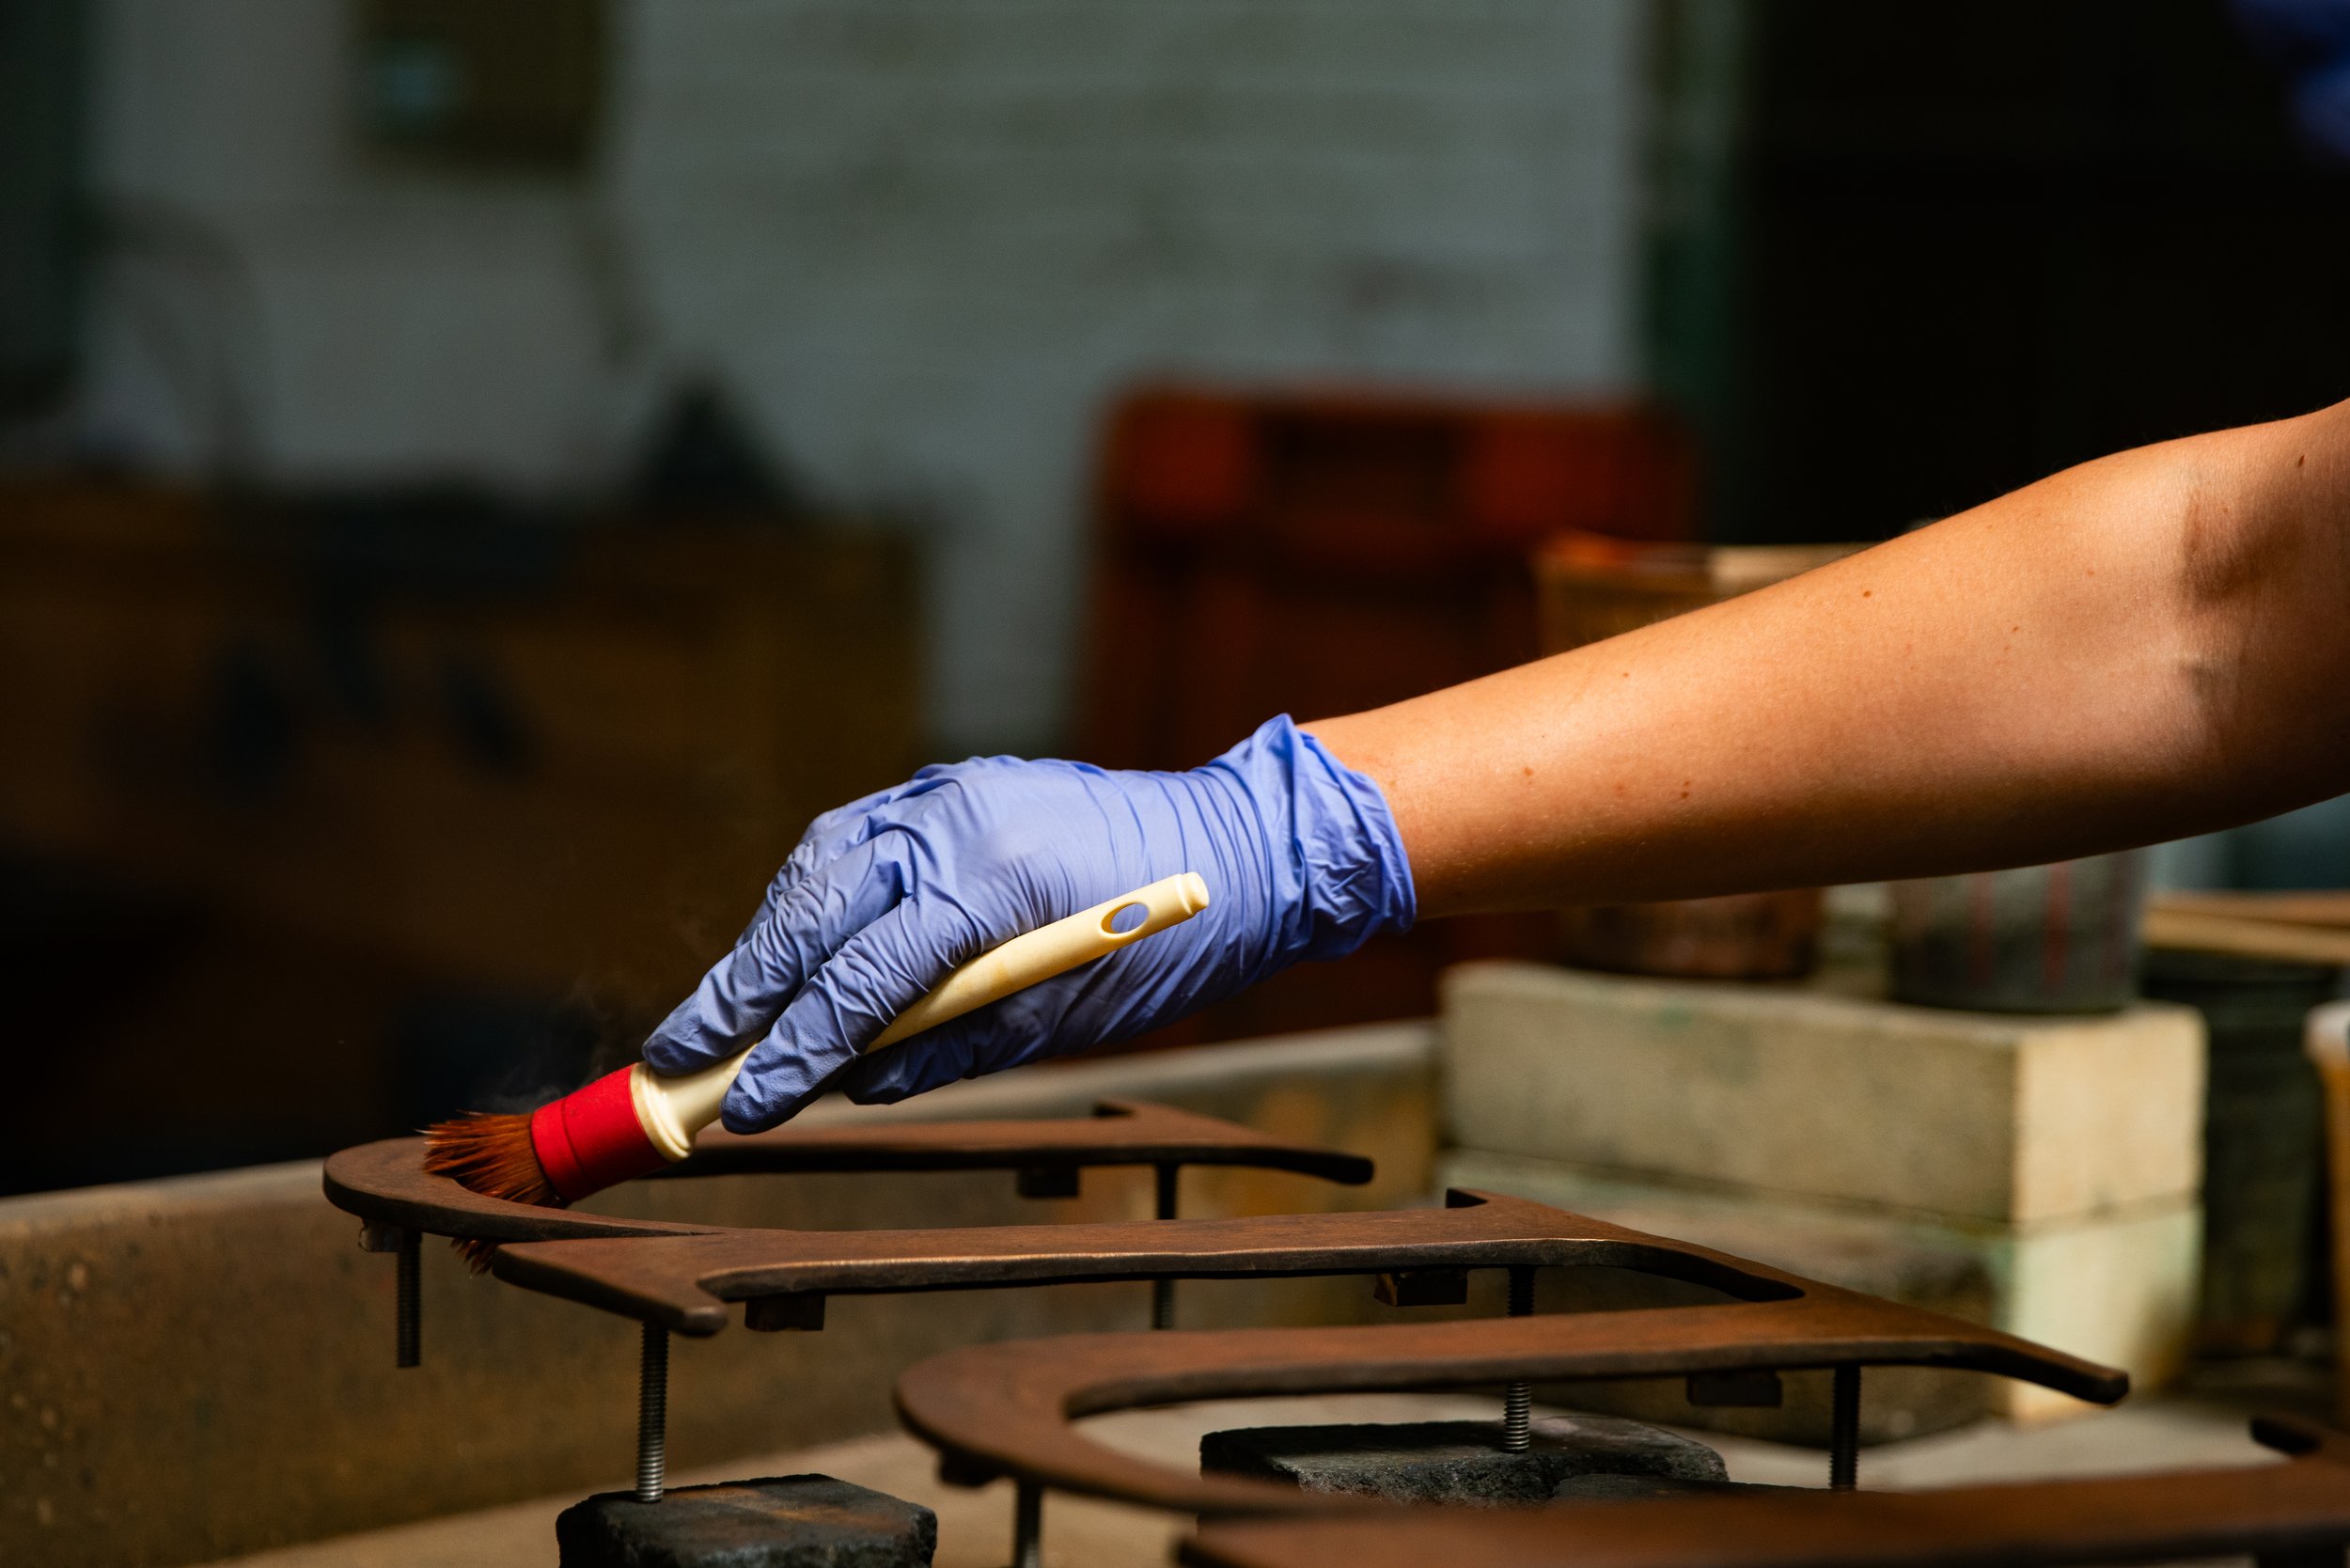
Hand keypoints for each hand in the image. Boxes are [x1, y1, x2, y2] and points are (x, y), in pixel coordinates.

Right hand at [640, 716, 1414, 1130]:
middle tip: (677, 1061)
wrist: (1232, 845)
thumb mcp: (1063, 1023)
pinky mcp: (945, 785)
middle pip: (810, 914)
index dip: (793, 1052)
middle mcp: (951, 822)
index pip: (861, 979)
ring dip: (762, 940)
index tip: (743, 1109)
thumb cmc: (1161, 946)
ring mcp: (944, 792)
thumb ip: (947, 1047)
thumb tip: (849, 1082)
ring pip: (816, 867)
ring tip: (719, 1014)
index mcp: (991, 886)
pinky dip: (807, 894)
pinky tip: (782, 944)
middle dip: (739, 994)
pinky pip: (850, 839)